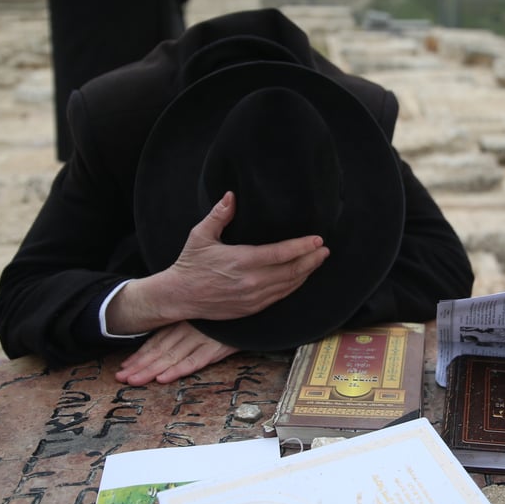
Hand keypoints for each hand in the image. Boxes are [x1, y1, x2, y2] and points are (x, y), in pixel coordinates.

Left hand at [116, 322, 238, 384]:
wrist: (255, 313)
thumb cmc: (229, 317)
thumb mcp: (205, 316)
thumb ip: (187, 326)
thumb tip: (169, 344)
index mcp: (184, 322)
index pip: (157, 340)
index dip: (140, 355)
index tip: (125, 367)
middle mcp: (189, 329)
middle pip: (159, 350)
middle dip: (139, 365)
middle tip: (121, 378)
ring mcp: (202, 338)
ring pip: (171, 356)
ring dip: (151, 370)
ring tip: (135, 381)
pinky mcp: (216, 347)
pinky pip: (194, 361)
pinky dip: (177, 370)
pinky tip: (164, 378)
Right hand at [165, 191, 329, 318]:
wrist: (179, 296)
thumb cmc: (190, 263)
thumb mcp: (200, 235)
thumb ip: (219, 215)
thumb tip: (232, 195)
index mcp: (241, 261)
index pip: (280, 254)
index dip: (302, 247)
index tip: (317, 239)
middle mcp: (250, 282)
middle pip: (291, 271)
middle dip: (312, 260)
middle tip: (325, 249)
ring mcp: (253, 298)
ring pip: (288, 285)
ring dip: (306, 273)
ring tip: (318, 260)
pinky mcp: (252, 308)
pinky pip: (280, 297)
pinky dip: (294, 286)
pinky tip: (301, 277)